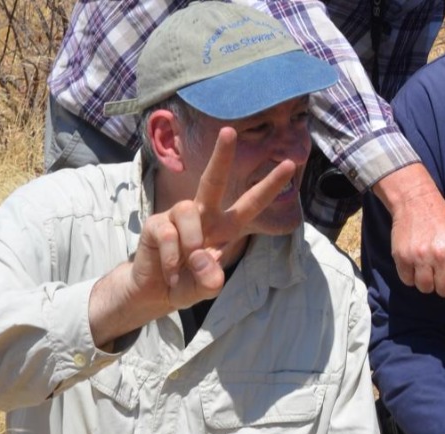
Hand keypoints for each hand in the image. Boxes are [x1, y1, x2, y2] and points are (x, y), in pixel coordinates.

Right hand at [89, 128, 295, 346]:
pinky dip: (172, 257)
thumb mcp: (206, 287)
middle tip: (229, 131)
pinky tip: (170, 270)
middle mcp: (203, 215)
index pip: (250, 204)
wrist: (155, 291)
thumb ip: (210, 280)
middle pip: (212, 181)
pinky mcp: (157, 223)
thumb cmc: (188, 283)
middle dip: (222, 157)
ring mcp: (178, 217)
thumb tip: (203, 260)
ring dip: (191, 242)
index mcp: (225, 227)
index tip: (288, 164)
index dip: (269, 186)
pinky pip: (168, 233)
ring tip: (185, 268)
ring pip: (188, 211)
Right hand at [376, 163, 444, 324]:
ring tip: (427, 263)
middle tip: (440, 268)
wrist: (415, 200)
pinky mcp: (401, 257)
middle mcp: (440, 254)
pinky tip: (414, 261)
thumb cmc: (442, 223)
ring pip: (425, 289)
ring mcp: (419, 256)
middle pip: (444, 290)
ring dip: (427, 282)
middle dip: (443, 285)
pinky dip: (412, 277)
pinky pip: (408, 282)